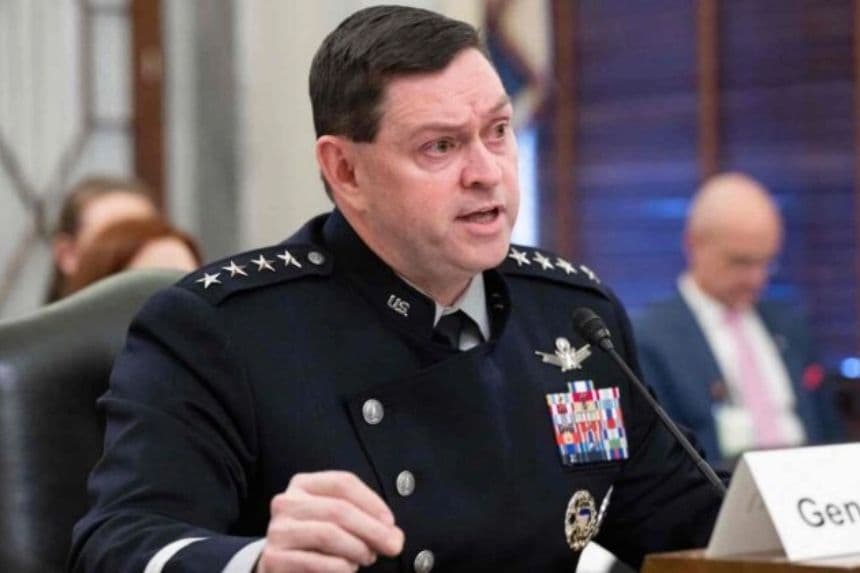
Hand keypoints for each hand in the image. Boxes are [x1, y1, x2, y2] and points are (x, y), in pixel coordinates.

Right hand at [256, 471, 403, 571]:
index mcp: (304, 484)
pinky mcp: (274, 559)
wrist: (281, 567)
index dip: (372, 502)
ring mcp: (278, 530)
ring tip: (367, 558)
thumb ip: (365, 520)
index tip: (391, 522)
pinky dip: (341, 567)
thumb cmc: (316, 541)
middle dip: (372, 529)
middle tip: (393, 546)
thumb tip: (394, 537)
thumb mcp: (337, 520)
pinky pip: (316, 562)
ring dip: (357, 548)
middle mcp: (286, 502)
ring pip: (328, 534)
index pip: (343, 482)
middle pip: (338, 509)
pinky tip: (348, 569)